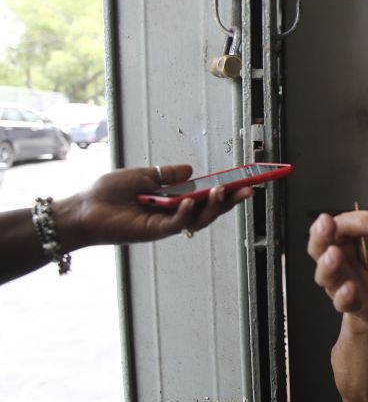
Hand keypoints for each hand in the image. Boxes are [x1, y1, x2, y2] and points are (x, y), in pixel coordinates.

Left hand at [61, 165, 253, 248]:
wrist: (84, 207)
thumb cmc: (108, 192)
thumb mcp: (143, 175)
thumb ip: (167, 174)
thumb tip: (191, 170)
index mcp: (173, 199)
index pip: (206, 195)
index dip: (226, 190)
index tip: (246, 181)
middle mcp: (174, 213)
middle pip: (210, 210)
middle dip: (231, 201)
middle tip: (249, 190)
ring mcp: (166, 224)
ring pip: (199, 219)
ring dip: (214, 206)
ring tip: (224, 191)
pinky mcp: (155, 231)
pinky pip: (177, 224)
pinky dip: (186, 213)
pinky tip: (190, 201)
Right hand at [308, 210, 367, 322]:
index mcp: (338, 241)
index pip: (338, 225)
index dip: (357, 221)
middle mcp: (333, 261)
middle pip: (318, 247)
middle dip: (320, 235)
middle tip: (325, 223)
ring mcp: (338, 283)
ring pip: (325, 275)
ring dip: (328, 265)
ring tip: (333, 254)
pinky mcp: (351, 303)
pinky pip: (343, 301)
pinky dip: (345, 295)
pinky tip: (350, 287)